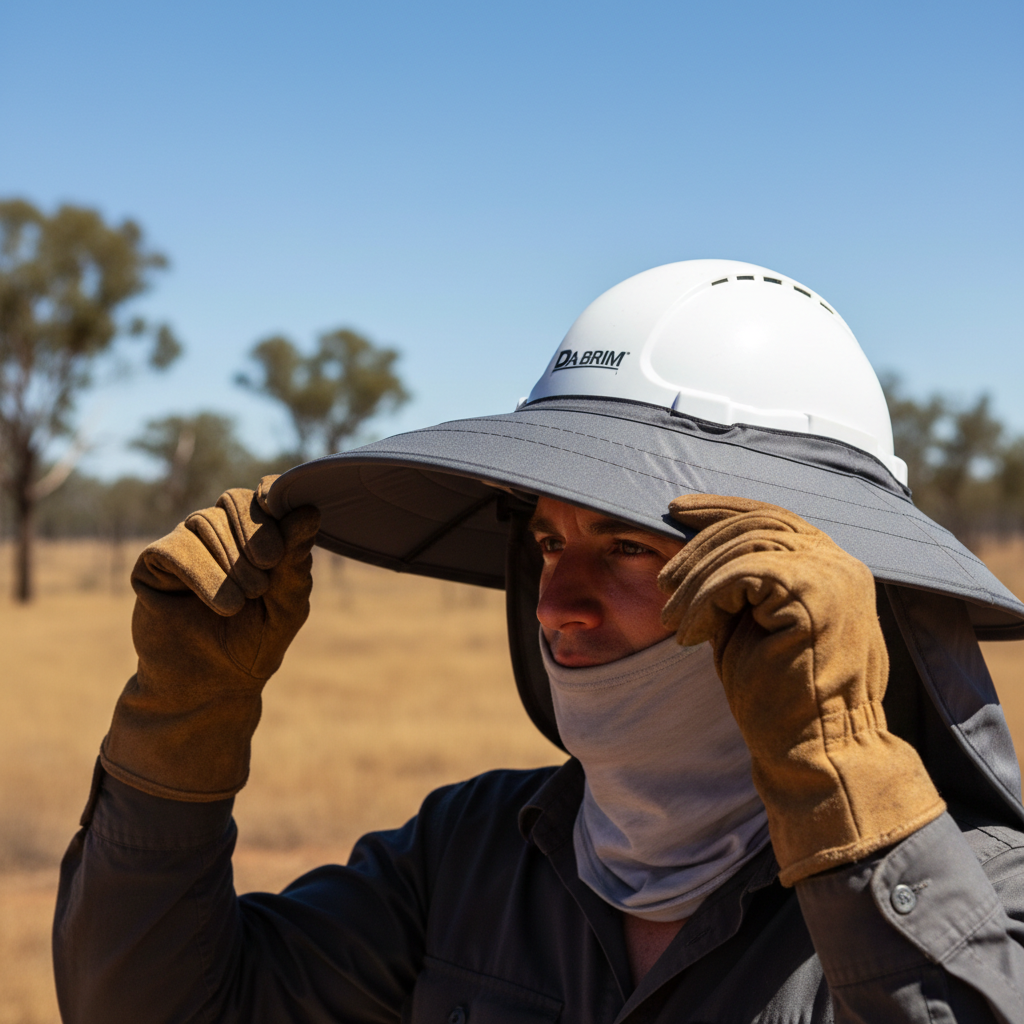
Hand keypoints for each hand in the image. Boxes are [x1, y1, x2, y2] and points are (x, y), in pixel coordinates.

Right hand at [100, 477, 320, 801]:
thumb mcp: (287, 603)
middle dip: (255, 533)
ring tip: (244, 601)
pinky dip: (202, 574)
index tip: (291, 521)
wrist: (212, 687)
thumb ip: (296, 560)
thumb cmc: (255, 643)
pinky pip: (175, 548)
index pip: (263, 495)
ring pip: (204, 522)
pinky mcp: (153, 563)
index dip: (274, 499)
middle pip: (234, 501)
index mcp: (255, 534)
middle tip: (268, 570)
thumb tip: (311, 512)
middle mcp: (220, 531)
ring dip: (230, 561)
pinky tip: (223, 605)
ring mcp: (185, 543)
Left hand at [658, 494, 944, 884]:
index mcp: (831, 567)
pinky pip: (742, 573)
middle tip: (661, 581)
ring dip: (696, 579)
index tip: (676, 510)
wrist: (817, 755)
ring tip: (670, 617)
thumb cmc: (779, 697)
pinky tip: (689, 634)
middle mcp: (840, 563)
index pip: (773, 517)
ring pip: (746, 545)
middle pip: (758, 523)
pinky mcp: (815, 596)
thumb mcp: (747, 625)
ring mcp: (833, 577)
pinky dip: (706, 599)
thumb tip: (685, 547)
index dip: (721, 508)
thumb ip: (732, 584)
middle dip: (699, 542)